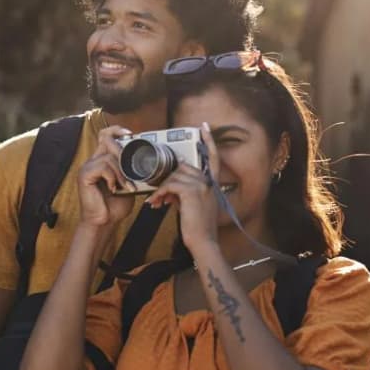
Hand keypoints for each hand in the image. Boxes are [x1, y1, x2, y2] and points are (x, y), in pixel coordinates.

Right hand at [77, 125, 134, 228]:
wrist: (104, 223)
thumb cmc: (114, 207)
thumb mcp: (127, 184)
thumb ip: (130, 171)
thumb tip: (145, 160)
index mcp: (101, 161)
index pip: (105, 135)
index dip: (116, 130)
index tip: (130, 134)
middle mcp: (92, 161)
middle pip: (107, 140)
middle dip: (123, 153)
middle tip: (132, 170)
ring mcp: (87, 167)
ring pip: (109, 156)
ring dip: (122, 173)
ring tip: (126, 187)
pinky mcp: (84, 175)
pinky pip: (103, 167)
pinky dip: (113, 178)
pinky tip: (114, 189)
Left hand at [145, 122, 220, 250]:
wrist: (203, 242)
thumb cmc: (198, 227)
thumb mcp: (194, 205)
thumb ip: (186, 191)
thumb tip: (169, 188)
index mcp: (212, 184)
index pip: (213, 158)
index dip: (209, 141)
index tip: (204, 127)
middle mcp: (208, 182)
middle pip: (183, 167)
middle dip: (167, 179)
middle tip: (158, 195)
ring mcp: (201, 186)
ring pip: (173, 176)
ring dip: (161, 189)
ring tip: (156, 203)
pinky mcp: (191, 192)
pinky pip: (169, 186)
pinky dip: (159, 194)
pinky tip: (156, 204)